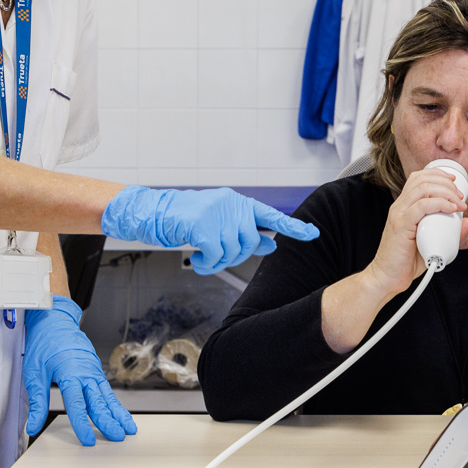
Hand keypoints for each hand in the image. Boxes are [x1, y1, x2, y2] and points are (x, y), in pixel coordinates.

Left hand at [22, 296, 136, 446]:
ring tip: (128, 429)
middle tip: (117, 437)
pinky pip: (107, 391)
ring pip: (107, 397)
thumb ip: (37, 401)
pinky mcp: (96, 372)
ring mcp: (93, 372)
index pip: (77, 404)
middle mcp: (86, 373)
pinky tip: (121, 415)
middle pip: (98, 402)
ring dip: (118, 414)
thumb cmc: (44, 344)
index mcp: (69, 373)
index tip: (88, 440)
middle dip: (108, 421)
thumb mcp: (33, 372)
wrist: (55, 321)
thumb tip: (32, 425)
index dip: (82, 424)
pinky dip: (115, 404)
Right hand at [100, 186, 319, 273]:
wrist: (155, 212)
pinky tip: (198, 260)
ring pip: (233, 251)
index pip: (271, 215)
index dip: (293, 227)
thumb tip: (272, 245)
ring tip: (204, 258)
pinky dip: (208, 265)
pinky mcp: (202, 225)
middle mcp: (231, 204)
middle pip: (250, 243)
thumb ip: (246, 232)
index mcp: (237, 203)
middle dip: (236, 257)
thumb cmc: (187, 219)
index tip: (313, 234)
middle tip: (217, 257)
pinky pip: (216, 256)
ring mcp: (216, 213)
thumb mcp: (219, 223)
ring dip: (218, 263)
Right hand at [368, 166, 467, 296]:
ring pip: (423, 188)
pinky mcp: (401, 225)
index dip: (437, 175)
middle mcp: (399, 207)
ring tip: (458, 202)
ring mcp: (399, 214)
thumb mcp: (432, 243)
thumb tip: (467, 222)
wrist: (387, 278)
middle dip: (446, 184)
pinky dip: (439, 203)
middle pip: (422, 180)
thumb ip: (449, 232)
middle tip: (460, 197)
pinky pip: (421, 206)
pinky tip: (451, 209)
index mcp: (404, 207)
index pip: (418, 178)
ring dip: (445, 192)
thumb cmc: (406, 262)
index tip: (454, 183)